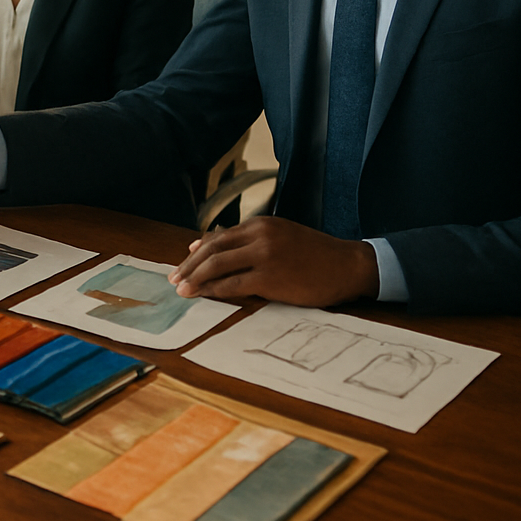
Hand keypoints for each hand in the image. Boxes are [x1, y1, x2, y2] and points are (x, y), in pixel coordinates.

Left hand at [167, 216, 379, 305]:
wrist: (347, 265)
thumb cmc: (314, 254)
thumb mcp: (280, 236)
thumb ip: (249, 240)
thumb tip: (211, 246)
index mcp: (260, 224)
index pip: (218, 237)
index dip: (196, 252)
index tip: (183, 264)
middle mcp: (259, 235)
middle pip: (213, 250)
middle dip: (189, 266)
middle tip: (174, 279)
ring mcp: (264, 256)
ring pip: (218, 266)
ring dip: (196, 279)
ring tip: (182, 290)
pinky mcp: (271, 278)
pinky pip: (234, 285)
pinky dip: (215, 291)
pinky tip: (205, 297)